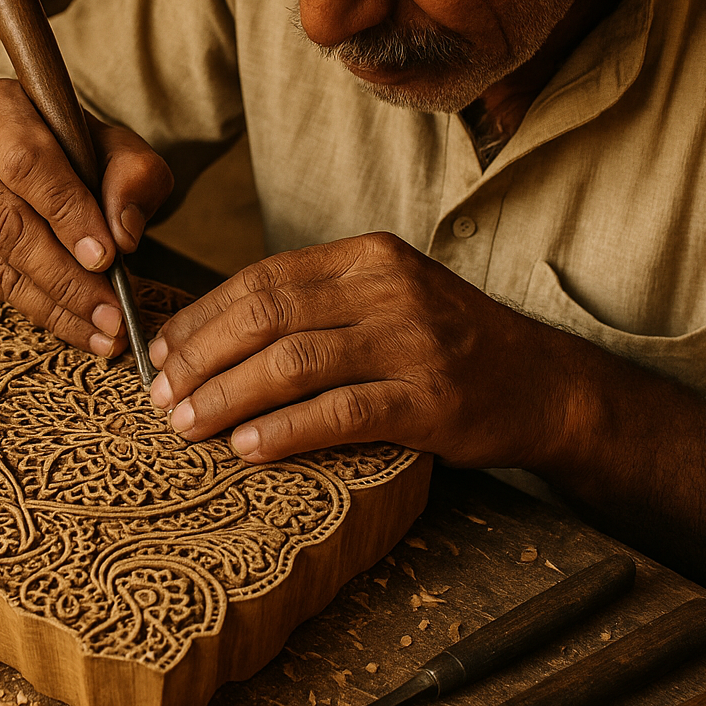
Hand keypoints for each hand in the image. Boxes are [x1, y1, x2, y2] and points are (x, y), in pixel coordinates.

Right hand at [0, 79, 172, 355]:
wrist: (42, 159)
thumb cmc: (82, 151)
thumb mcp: (121, 150)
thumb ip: (133, 178)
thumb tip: (123, 234)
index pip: (27, 163)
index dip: (67, 213)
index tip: (106, 256)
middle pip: (6, 220)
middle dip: (63, 274)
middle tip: (109, 310)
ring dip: (53, 303)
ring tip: (101, 331)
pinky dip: (39, 310)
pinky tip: (78, 328)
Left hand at [146, 232, 580, 467]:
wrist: (544, 384)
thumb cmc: (448, 344)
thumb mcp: (388, 297)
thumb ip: (317, 303)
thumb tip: (215, 334)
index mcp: (368, 256)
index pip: (263, 277)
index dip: (203, 316)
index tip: (161, 351)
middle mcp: (389, 288)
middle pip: (268, 314)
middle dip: (202, 356)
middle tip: (161, 395)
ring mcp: (412, 342)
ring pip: (295, 363)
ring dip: (229, 396)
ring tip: (187, 425)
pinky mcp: (430, 400)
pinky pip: (341, 413)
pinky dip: (286, 431)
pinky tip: (247, 448)